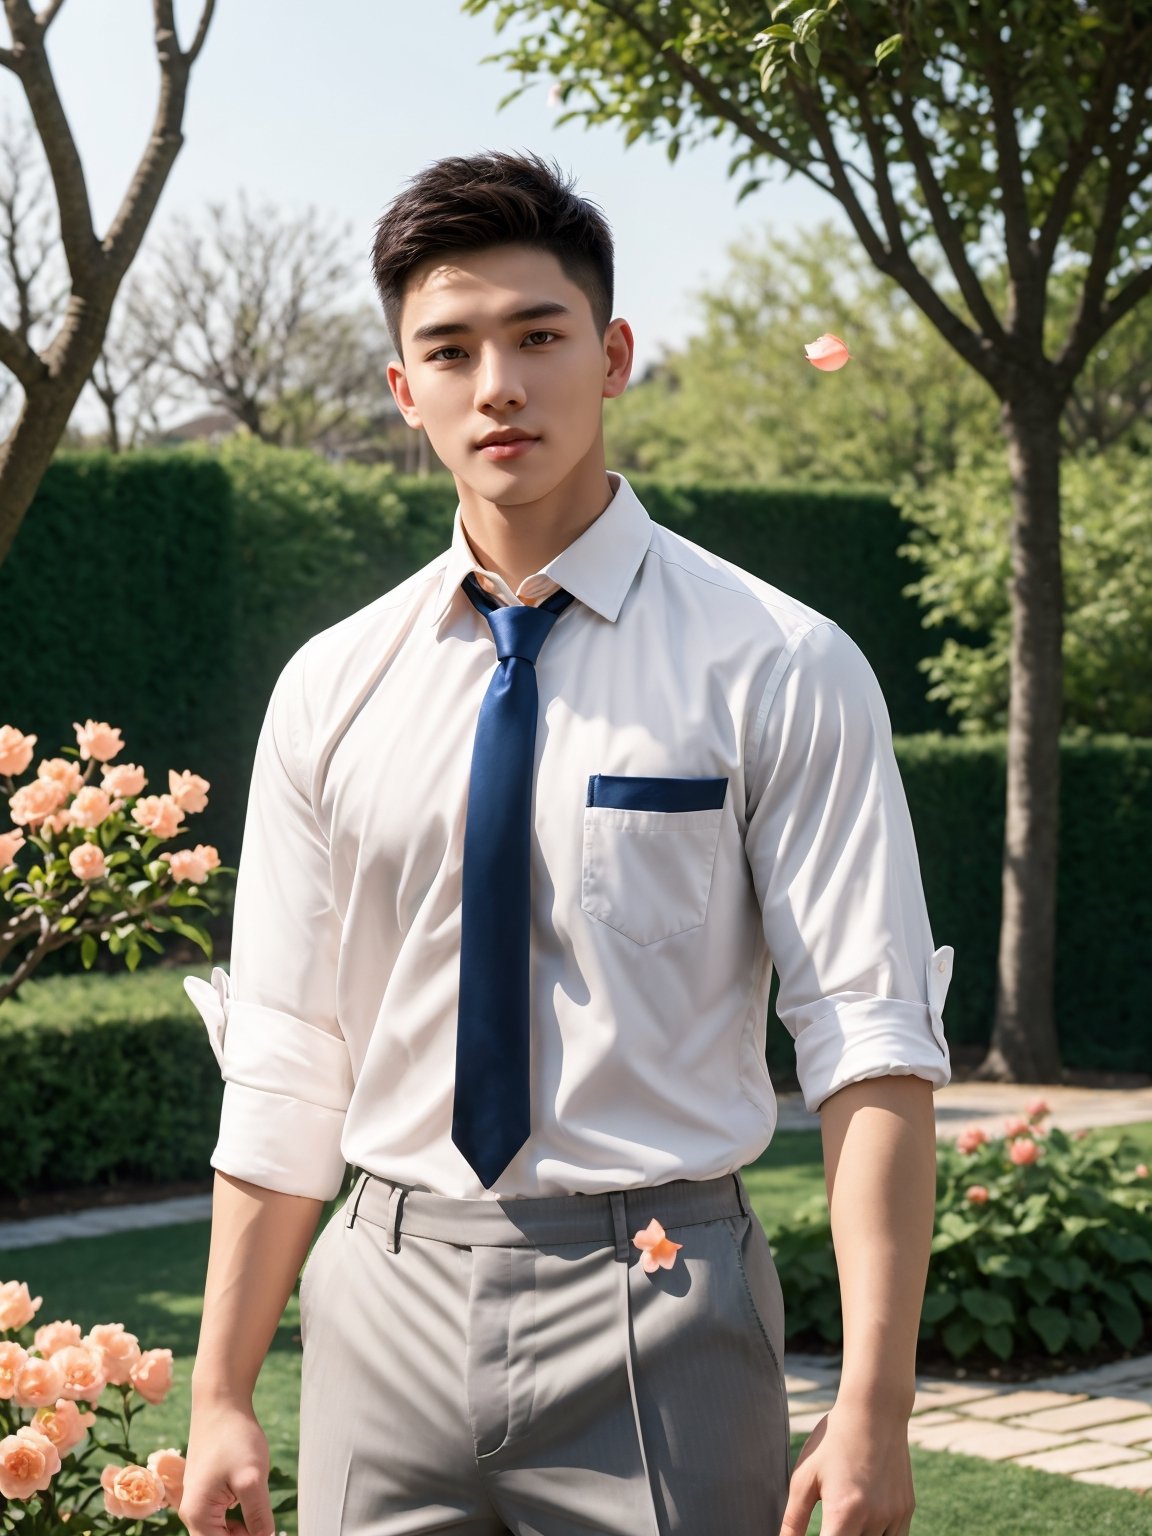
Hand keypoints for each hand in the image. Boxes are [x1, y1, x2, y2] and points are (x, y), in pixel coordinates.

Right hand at [178, 1397, 275, 1535]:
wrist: (220, 1403)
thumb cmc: (234, 1436)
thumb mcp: (252, 1478)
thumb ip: (258, 1516)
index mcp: (198, 1516)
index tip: (266, 1532)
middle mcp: (193, 1514)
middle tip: (267, 1525)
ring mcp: (199, 1502)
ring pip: (223, 1531)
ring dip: (244, 1529)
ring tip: (262, 1513)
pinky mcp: (208, 1491)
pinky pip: (224, 1517)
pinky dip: (241, 1517)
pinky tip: (255, 1503)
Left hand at [777, 1398, 915, 1535]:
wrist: (874, 1410)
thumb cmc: (833, 1440)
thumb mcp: (804, 1476)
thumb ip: (793, 1519)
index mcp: (844, 1513)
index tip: (819, 1532)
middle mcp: (873, 1519)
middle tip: (830, 1522)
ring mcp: (894, 1515)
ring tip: (846, 1519)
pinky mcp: (906, 1510)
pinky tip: (864, 1523)